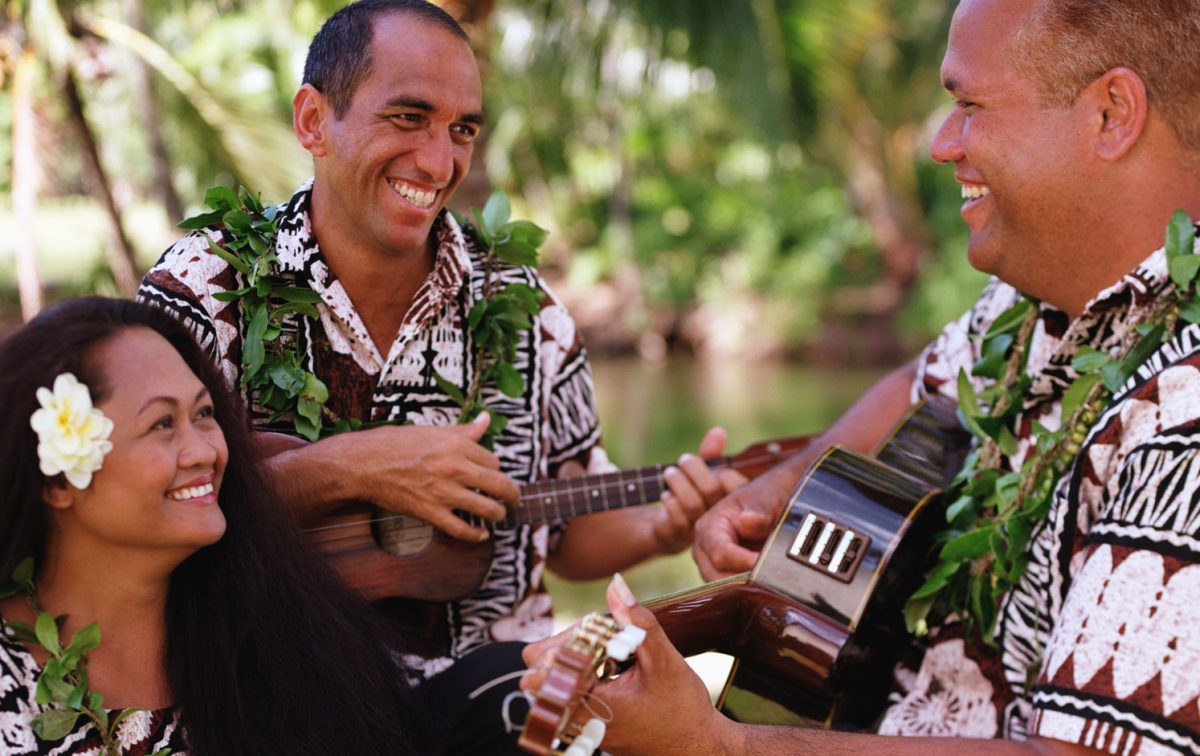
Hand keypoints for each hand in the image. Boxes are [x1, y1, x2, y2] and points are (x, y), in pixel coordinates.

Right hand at [331, 412, 519, 540]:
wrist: (363, 464)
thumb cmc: (394, 444)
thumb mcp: (432, 431)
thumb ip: (463, 430)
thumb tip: (485, 420)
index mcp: (457, 445)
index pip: (493, 461)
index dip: (495, 469)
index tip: (492, 474)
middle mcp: (455, 468)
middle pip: (499, 485)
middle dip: (512, 494)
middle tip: (514, 498)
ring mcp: (443, 492)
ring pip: (487, 509)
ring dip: (499, 514)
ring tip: (500, 515)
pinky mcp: (430, 512)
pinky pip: (461, 529)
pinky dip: (475, 535)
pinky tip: (482, 534)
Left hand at [523, 574, 731, 755]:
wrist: (697, 749)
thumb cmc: (683, 710)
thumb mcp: (664, 662)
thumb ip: (637, 623)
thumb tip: (616, 585)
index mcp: (590, 704)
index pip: (545, 668)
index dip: (565, 642)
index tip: (594, 633)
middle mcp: (577, 720)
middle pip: (539, 675)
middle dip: (564, 648)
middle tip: (599, 640)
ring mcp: (580, 727)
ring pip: (551, 684)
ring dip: (574, 662)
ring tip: (609, 655)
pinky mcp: (587, 727)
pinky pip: (568, 695)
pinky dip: (583, 676)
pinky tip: (612, 670)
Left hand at [651, 427, 748, 553]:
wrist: (669, 527)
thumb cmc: (691, 495)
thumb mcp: (702, 472)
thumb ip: (711, 453)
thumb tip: (719, 431)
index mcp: (731, 501)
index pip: (736, 485)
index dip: (723, 472)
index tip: (710, 465)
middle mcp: (720, 517)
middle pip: (710, 488)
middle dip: (693, 468)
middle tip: (683, 460)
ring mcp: (701, 528)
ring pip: (692, 503)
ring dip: (677, 481)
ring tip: (669, 473)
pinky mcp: (680, 535)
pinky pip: (676, 516)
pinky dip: (668, 501)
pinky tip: (665, 495)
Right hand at [692, 472, 792, 580]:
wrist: (766, 507)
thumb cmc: (763, 501)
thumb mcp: (765, 501)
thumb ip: (759, 512)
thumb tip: (748, 522)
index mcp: (708, 527)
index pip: (720, 554)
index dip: (744, 562)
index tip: (766, 563)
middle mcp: (702, 550)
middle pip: (718, 577)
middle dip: (746, 579)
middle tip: (773, 575)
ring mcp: (709, 567)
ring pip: (724, 589)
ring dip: (749, 586)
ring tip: (771, 576)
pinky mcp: (720, 578)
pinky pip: (732, 592)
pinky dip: (749, 590)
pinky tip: (766, 583)